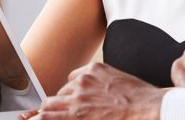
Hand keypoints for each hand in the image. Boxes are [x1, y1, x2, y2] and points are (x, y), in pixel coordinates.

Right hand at [21, 62, 166, 119]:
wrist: (150, 107)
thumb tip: (61, 117)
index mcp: (77, 115)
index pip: (44, 115)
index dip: (37, 118)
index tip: (34, 119)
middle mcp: (79, 95)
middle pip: (49, 102)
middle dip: (51, 110)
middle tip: (60, 113)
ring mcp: (87, 79)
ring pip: (64, 88)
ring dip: (69, 96)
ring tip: (86, 102)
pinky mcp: (96, 68)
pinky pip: (76, 74)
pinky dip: (80, 82)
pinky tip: (93, 89)